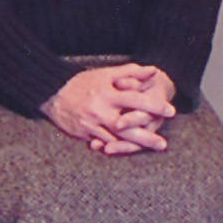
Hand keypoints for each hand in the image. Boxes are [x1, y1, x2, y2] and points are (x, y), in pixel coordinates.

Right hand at [42, 64, 175, 153]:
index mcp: (107, 93)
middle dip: (147, 137)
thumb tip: (153, 70)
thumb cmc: (82, 82)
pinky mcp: (84, 134)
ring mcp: (92, 124)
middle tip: (163, 144)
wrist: (52, 93)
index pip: (134, 99)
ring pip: (116, 139)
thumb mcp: (105, 74)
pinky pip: (102, 143)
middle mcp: (100, 110)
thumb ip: (130, 72)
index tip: (170, 110)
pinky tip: (125, 151)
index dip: (153, 105)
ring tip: (150, 148)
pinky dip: (114, 148)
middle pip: (128, 128)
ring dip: (134, 146)